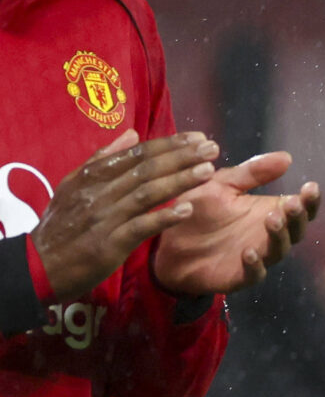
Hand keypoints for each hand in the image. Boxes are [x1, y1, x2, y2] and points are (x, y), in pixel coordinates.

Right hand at [28, 131, 219, 299]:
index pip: (136, 154)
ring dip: (179, 181)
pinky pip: (140, 227)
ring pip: (146, 194)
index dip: (169, 145)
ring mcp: (105, 217)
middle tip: (212, 148)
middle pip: (146, 169)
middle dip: (181, 157)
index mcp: (93, 176)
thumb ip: (104, 158)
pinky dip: (164, 218)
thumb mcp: (74, 184)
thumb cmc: (62, 223)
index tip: (197, 137)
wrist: (40, 263)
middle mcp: (100, 192)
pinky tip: (187, 210)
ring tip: (208, 171)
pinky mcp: (109, 244)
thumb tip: (132, 133)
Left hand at [150, 150, 321, 297]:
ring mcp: (258, 257)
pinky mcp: (240, 276)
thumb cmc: (199, 211)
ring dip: (279, 236)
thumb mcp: (222, 184)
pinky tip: (248, 253)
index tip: (310, 186)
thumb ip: (251, 173)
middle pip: (297, 229)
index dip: (310, 200)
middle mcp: (270, 235)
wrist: (169, 244)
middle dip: (297, 217)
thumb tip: (286, 157)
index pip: (301, 207)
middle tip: (292, 203)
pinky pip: (254, 273)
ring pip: (279, 250)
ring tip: (272, 219)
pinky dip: (255, 265)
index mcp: (271, 211)